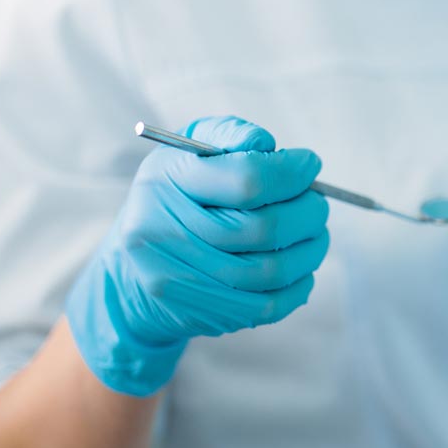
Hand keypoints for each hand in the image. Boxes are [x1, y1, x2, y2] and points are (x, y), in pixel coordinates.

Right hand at [65, 116, 330, 395]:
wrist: (130, 269)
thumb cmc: (174, 195)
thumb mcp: (188, 151)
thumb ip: (228, 135)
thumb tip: (267, 144)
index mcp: (165, 182)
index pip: (246, 180)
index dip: (291, 173)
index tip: (309, 165)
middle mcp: (164, 231)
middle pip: (264, 228)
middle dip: (307, 212)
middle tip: (317, 203)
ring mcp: (180, 279)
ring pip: (271, 270)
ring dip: (310, 250)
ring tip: (315, 233)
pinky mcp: (199, 313)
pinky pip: (267, 306)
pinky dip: (298, 285)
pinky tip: (302, 268)